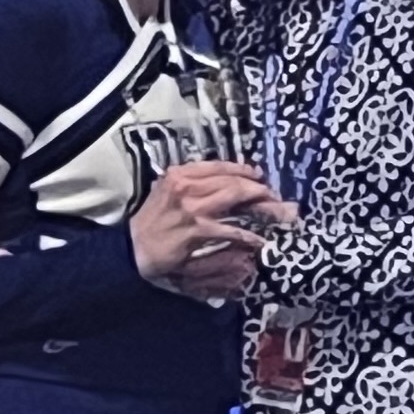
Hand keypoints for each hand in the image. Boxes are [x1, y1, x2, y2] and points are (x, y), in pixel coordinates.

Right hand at [137, 161, 281, 294]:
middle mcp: (187, 185)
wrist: (135, 248)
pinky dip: (248, 235)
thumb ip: (192, 183)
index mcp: (180, 174)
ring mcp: (192, 207)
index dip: (244, 170)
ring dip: (261, 205)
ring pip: (236, 197)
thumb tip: (223, 181)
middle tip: (276, 197)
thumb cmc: (152, 221)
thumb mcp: (167, 192)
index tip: (259, 176)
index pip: (220, 166)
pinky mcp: (197, 229)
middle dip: (259, 188)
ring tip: (279, 212)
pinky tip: (259, 240)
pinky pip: (230, 229)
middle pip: (233, 180)